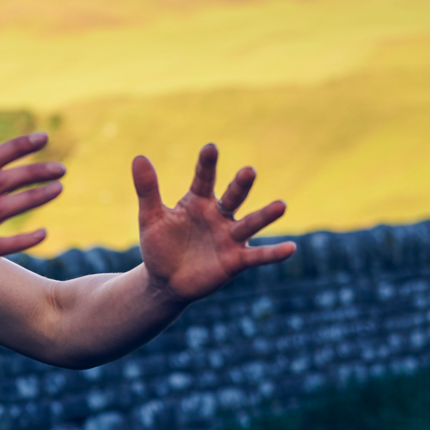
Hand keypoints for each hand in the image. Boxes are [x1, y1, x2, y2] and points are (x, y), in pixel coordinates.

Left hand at [134, 143, 295, 303]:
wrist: (164, 282)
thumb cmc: (159, 246)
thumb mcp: (150, 218)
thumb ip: (147, 189)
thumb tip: (139, 156)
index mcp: (198, 201)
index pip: (203, 179)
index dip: (207, 164)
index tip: (210, 148)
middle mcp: (219, 215)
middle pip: (233, 197)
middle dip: (241, 185)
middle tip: (248, 171)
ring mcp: (230, 237)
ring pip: (250, 223)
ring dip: (265, 215)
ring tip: (282, 205)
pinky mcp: (236, 260)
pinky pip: (257, 256)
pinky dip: (273, 253)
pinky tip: (291, 248)